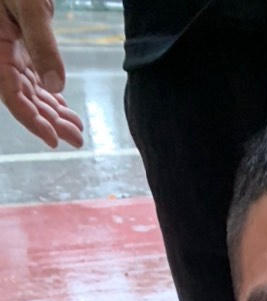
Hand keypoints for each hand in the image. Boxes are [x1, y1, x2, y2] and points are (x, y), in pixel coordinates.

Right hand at [0, 1, 82, 147]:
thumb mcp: (30, 6)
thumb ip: (42, 43)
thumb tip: (57, 86)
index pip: (12, 96)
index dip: (32, 120)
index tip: (53, 140)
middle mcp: (0, 57)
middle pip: (25, 99)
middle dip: (50, 122)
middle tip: (77, 140)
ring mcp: (10, 53)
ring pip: (32, 92)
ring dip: (54, 113)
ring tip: (77, 131)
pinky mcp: (20, 47)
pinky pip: (34, 79)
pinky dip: (50, 96)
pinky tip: (64, 110)